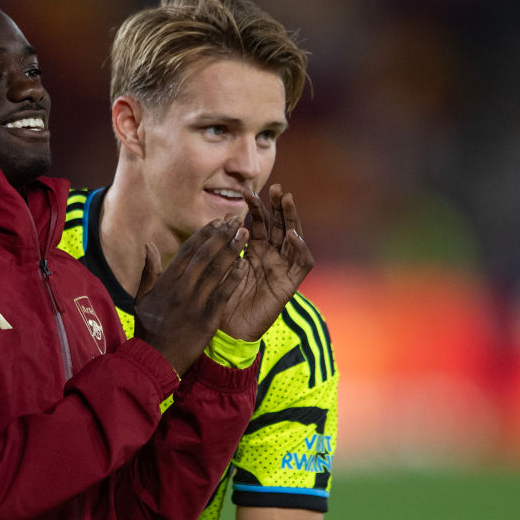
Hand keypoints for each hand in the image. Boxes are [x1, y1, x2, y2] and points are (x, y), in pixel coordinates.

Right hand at [134, 217, 248, 374]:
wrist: (154, 361)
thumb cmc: (148, 330)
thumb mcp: (142, 298)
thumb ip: (149, 271)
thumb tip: (149, 245)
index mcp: (166, 282)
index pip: (188, 251)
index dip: (204, 233)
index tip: (218, 222)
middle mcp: (181, 289)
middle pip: (205, 255)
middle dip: (222, 235)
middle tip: (236, 220)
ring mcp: (194, 304)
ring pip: (216, 271)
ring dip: (232, 250)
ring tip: (244, 235)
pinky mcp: (207, 320)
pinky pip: (223, 294)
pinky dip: (233, 279)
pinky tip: (244, 266)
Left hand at [221, 184, 312, 340]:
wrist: (227, 332)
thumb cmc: (219, 300)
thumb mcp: (217, 268)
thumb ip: (222, 247)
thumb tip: (221, 220)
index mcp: (255, 252)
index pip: (260, 223)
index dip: (256, 207)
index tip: (246, 191)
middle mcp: (271, 258)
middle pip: (280, 226)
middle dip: (278, 206)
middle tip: (276, 187)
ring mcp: (282, 270)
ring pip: (294, 238)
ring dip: (292, 219)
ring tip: (287, 200)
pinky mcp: (290, 285)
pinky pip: (302, 263)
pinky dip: (300, 248)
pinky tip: (292, 235)